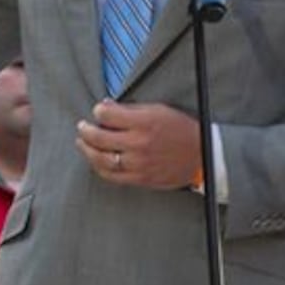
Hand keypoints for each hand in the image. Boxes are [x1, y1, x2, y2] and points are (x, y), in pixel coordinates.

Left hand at [75, 99, 203, 189]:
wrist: (202, 156)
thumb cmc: (181, 130)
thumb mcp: (159, 110)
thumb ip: (131, 109)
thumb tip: (106, 105)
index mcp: (144, 122)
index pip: (107, 115)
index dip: (99, 111)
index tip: (98, 110)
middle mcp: (138, 143)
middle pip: (99, 137)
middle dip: (85, 130)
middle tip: (82, 126)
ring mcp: (138, 164)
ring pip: (101, 158)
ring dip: (87, 149)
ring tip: (82, 142)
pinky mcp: (139, 179)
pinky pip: (111, 175)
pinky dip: (99, 167)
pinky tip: (95, 160)